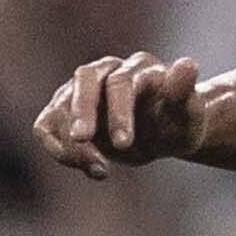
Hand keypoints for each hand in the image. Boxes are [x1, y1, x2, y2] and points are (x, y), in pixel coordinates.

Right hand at [34, 51, 204, 179]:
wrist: (164, 133)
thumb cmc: (177, 124)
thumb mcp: (189, 116)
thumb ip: (185, 93)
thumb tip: (188, 64)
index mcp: (139, 69)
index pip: (121, 83)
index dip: (119, 112)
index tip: (124, 144)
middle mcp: (107, 71)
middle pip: (85, 81)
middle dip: (82, 113)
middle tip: (83, 140)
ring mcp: (83, 88)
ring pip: (61, 105)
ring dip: (70, 141)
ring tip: (100, 171)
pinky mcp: (65, 109)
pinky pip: (46, 126)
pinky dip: (56, 148)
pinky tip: (85, 168)